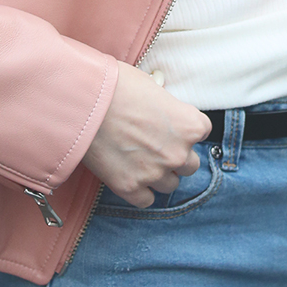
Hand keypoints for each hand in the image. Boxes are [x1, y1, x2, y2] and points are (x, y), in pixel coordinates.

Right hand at [82, 62, 210, 208]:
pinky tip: (131, 176)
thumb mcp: (152, 86)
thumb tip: (163, 109)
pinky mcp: (130, 187)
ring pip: (170, 184)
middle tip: (155, 145)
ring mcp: (155, 173)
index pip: (203, 132)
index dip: (185, 128)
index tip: (171, 126)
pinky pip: (147, 200)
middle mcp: (178, 153)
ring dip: (160, 174)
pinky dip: (141, 191)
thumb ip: (166, 106)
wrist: (83, 102)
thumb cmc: (116, 86)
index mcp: (189, 125)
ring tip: (141, 160)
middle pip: (190, 165)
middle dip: (176, 156)